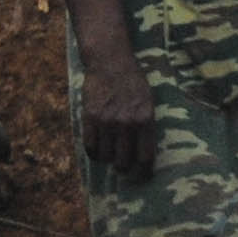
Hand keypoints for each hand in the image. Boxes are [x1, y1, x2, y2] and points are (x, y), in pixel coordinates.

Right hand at [77, 46, 159, 180]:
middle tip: (122, 167)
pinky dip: (93, 153)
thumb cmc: (133, 82)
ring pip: (106, 155)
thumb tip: (143, 152)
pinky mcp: (89, 116)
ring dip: (108, 160)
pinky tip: (97, 151)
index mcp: (145, 120)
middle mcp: (126, 122)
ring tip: (109, 157)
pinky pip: (90, 145)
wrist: (110, 62)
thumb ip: (146, 126)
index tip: (141, 175)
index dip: (143, 170)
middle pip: (124, 160)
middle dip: (123, 168)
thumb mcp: (148, 102)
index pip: (145, 156)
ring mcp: (106, 120)